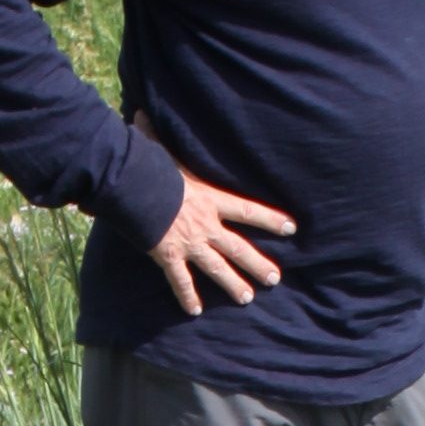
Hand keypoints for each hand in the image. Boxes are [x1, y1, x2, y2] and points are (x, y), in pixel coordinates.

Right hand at [143, 148, 294, 316]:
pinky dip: (187, 296)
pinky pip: (180, 281)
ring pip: (217, 268)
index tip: (291, 228)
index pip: (247, 210)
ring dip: (233, 284)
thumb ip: (154, 133)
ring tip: (247, 298)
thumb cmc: (148, 165)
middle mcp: (205, 224)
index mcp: (209, 198)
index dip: (270, 220)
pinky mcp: (169, 257)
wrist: (133, 188)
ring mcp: (189, 243)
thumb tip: (140, 114)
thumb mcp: (158, 149)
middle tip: (274, 279)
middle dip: (257, 264)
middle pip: (238, 247)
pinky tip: (195, 311)